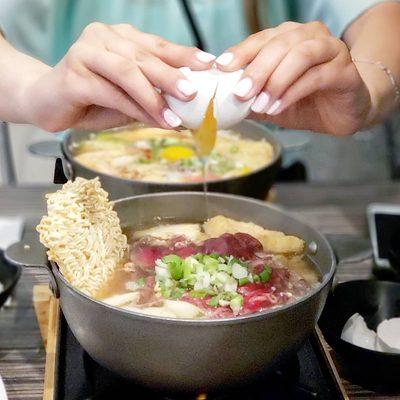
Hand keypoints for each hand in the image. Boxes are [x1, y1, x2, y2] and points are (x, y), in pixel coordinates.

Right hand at [18, 23, 215, 130]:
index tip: (208, 65)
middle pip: (144, 56)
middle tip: (194, 94)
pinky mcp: (73, 76)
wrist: (46, 102)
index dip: (183, 54)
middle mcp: (102, 38)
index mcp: (119, 37)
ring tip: (176, 117)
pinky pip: (111, 92)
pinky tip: (153, 121)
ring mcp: (85, 54)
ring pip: (128, 72)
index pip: (156, 45)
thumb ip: (151, 97)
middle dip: (172, 76)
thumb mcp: (128, 97)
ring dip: (155, 97)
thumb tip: (185, 111)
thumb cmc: (91, 99)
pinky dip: (135, 109)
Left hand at [216, 22, 371, 134]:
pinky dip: (293, 92)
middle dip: (256, 69)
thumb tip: (223, 103)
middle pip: (279, 44)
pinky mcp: (345, 70)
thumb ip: (251, 98)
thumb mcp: (272, 101)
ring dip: (276, 81)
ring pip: (300, 55)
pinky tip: (278, 107)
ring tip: (261, 104)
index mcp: (290, 38)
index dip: (241, 52)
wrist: (343, 113)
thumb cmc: (306, 102)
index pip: (261, 39)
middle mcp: (311, 37)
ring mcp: (331, 50)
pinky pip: (316, 76)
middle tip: (240, 93)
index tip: (221, 67)